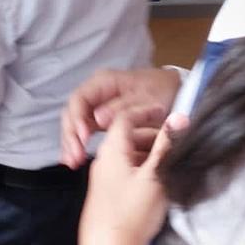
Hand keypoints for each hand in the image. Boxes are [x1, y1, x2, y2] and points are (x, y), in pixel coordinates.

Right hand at [61, 66, 181, 167]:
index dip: (77, 119)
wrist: (174, 90)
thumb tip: (98, 119)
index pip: (80, 99)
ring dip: (71, 142)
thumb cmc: (160, 91)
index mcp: (103, 82)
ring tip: (71, 162)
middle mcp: (96, 92)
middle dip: (70, 135)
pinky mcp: (100, 118)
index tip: (83, 139)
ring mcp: (97, 105)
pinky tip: (75, 159)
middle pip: (73, 112)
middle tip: (74, 157)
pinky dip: (79, 144)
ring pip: (75, 122)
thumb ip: (122, 109)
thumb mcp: (146, 99)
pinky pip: (84, 130)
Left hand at [79, 107, 189, 244]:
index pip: (126, 117)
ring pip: (126, 155)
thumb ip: (166, 146)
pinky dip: (140, 167)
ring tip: (169, 159)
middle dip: (150, 134)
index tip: (165, 110)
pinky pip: (124, 170)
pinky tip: (155, 180)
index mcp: (111, 150)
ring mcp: (103, 178)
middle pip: (126, 136)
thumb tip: (179, 117)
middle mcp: (103, 160)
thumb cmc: (131, 211)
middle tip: (174, 138)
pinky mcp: (106, 196)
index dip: (146, 110)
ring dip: (146, 151)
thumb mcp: (155, 176)